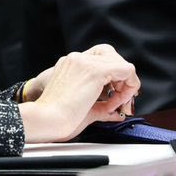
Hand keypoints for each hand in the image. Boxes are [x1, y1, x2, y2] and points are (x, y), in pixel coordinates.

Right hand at [19, 46, 139, 142]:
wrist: (47, 119)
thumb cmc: (57, 118)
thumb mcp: (84, 110)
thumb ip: (102, 108)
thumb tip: (116, 113)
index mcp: (70, 65)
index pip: (99, 59)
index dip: (112, 76)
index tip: (115, 94)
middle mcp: (76, 59)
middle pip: (111, 55)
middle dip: (121, 76)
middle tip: (121, 98)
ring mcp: (85, 62)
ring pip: (120, 62)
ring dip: (125, 83)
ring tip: (117, 103)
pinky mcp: (95, 71)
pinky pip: (126, 70)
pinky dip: (129, 87)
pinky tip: (118, 102)